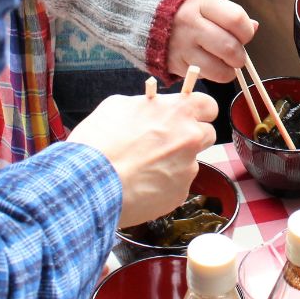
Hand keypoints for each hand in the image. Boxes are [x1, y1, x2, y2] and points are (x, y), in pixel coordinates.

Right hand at [70, 92, 218, 227]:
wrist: (90, 181)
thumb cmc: (100, 142)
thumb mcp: (118, 106)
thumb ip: (146, 105)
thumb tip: (151, 107)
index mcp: (178, 111)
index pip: (208, 105)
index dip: (199, 111)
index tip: (190, 116)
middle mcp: (190, 137)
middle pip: (206, 135)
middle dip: (190, 138)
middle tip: (166, 143)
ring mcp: (188, 168)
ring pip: (189, 162)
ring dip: (174, 164)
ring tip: (143, 168)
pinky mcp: (180, 193)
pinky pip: (177, 185)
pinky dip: (163, 185)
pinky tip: (141, 185)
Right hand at [168, 0, 256, 80]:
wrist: (147, 17)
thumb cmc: (186, 10)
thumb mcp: (207, 3)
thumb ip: (230, 14)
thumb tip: (254, 27)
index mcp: (202, 4)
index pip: (236, 19)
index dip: (246, 31)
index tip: (244, 34)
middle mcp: (191, 25)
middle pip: (229, 48)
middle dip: (240, 56)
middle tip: (236, 55)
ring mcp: (182, 47)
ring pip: (219, 70)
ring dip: (228, 71)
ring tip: (224, 64)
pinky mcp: (175, 65)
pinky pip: (203, 77)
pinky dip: (211, 75)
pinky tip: (206, 64)